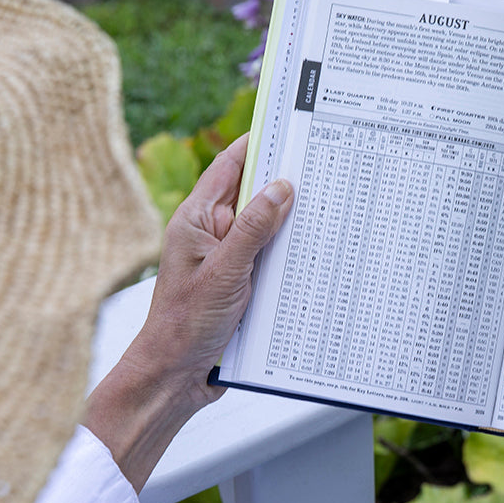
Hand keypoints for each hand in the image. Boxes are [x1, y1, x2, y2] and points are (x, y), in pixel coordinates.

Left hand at [84, 135, 292, 489]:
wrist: (176, 377)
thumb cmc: (185, 324)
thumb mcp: (225, 272)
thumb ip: (253, 229)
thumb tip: (281, 188)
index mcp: (196, 220)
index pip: (229, 167)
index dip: (256, 143)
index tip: (286, 126)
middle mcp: (211, 235)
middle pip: (253, 196)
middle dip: (283, 184)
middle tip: (321, 166)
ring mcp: (227, 260)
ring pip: (266, 230)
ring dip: (290, 224)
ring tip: (327, 207)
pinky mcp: (241, 285)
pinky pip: (270, 259)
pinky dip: (289, 254)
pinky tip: (314, 253)